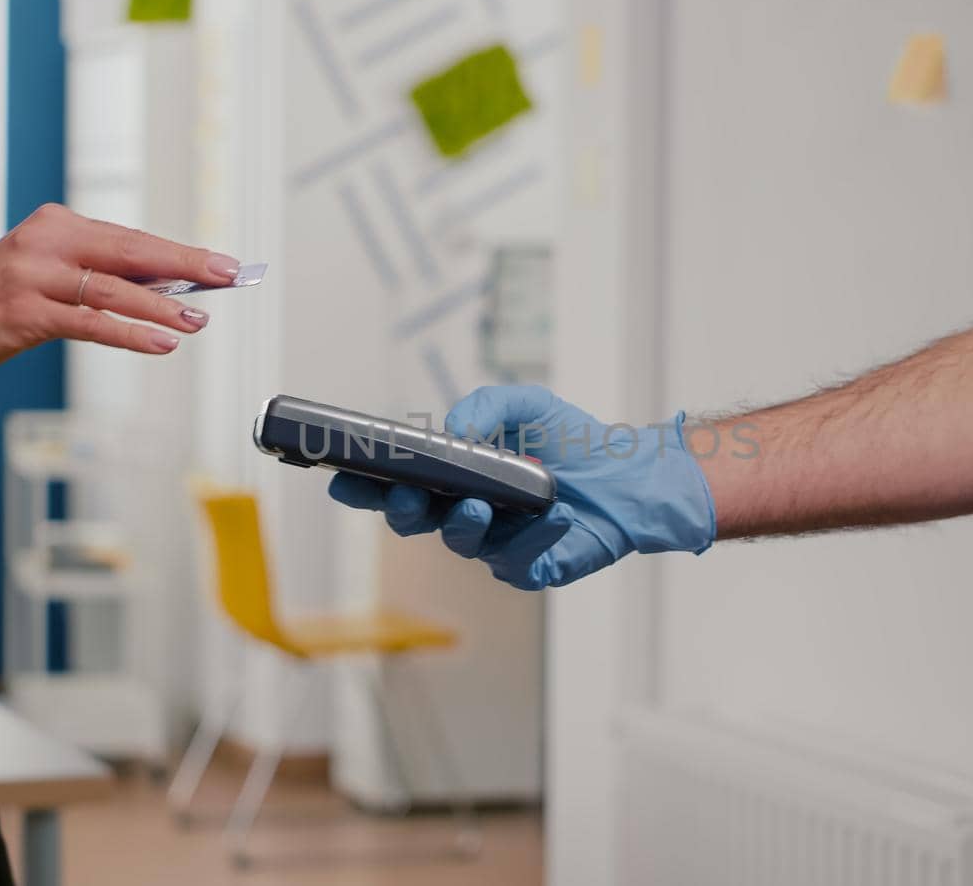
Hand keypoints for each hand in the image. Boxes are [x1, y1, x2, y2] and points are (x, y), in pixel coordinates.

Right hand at [0, 203, 239, 377]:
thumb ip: (102, 274)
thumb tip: (171, 287)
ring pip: (113, 289)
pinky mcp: (24, 313)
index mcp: (57, 224)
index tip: (220, 264)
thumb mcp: (50, 271)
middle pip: (129, 252)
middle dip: (184, 265)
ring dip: (161, 306)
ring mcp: (33, 276)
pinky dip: (130, 333)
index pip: (130, 238)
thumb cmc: (3, 299)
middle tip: (225, 276)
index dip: (179, 253)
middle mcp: (45, 242)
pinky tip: (160, 342)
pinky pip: (89, 324)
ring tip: (197, 320)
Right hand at [328, 385, 715, 589]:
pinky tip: (557, 515)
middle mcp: (464, 511)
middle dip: (402, 510)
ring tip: (479, 506)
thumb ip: (485, 405)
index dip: (365, 487)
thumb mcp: (528, 404)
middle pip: (414, 521)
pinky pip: (517, 561)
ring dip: (464, 525)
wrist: (632, 476)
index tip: (341, 481)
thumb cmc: (574, 442)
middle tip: (408, 496)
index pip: (396, 484)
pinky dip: (535, 537)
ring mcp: (494, 543)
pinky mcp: (528, 568)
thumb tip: (453, 433)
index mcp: (452, 475)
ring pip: (460, 543)